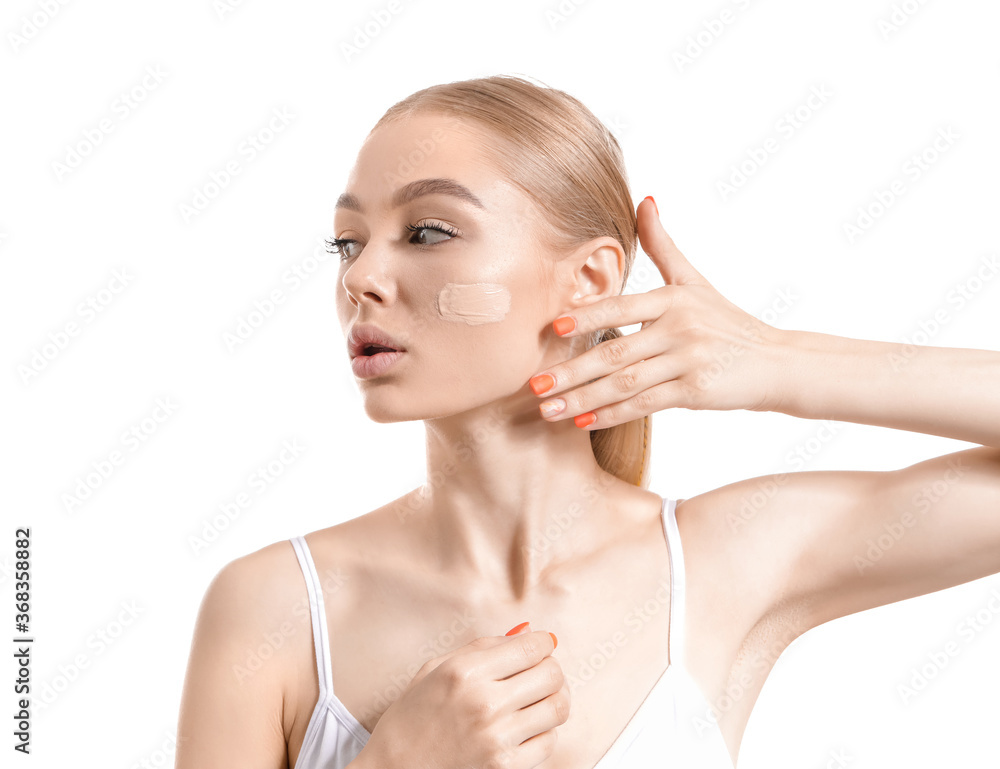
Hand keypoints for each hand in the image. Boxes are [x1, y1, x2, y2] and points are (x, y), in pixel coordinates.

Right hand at [360, 623, 567, 768]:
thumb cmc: (410, 720)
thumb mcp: (435, 670)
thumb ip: (483, 647)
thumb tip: (526, 632)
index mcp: (465, 672)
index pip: (532, 647)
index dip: (543, 643)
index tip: (539, 647)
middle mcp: (484, 702)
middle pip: (552, 675)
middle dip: (550, 669)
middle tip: (538, 673)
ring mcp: (497, 738)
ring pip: (557, 707)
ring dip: (552, 699)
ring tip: (535, 700)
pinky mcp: (505, 767)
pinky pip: (549, 741)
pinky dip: (543, 731)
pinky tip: (525, 728)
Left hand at [527, 196, 784, 428]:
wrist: (777, 362)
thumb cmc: (727, 321)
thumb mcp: (696, 280)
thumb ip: (664, 244)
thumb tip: (645, 198)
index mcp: (674, 298)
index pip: (622, 306)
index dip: (588, 316)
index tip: (554, 328)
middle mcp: (680, 328)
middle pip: (616, 352)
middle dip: (571, 371)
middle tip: (534, 385)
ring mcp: (689, 360)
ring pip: (625, 383)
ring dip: (582, 399)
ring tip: (547, 411)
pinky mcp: (696, 391)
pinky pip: (645, 405)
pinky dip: (611, 415)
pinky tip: (583, 422)